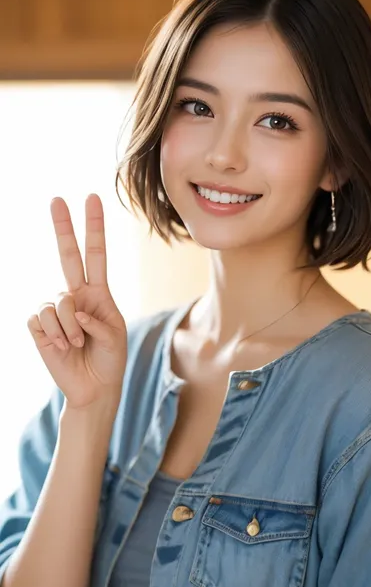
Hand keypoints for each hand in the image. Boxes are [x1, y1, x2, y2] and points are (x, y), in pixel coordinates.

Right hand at [27, 194, 127, 410]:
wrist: (94, 388)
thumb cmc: (109, 360)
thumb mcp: (116, 338)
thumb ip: (99, 321)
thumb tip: (75, 310)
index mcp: (99, 293)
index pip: (96, 254)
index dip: (94, 227)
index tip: (92, 198)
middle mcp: (76, 295)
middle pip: (67, 256)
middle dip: (63, 228)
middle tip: (56, 199)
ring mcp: (56, 310)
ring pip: (59, 302)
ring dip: (70, 328)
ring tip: (76, 345)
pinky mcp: (39, 326)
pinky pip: (42, 319)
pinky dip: (55, 335)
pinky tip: (60, 347)